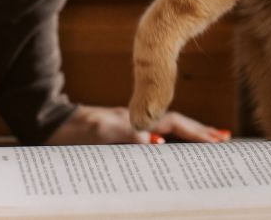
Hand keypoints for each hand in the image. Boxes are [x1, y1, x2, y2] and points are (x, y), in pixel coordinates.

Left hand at [46, 104, 230, 144]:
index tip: (219, 140)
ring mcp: (127, 128)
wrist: (48, 126)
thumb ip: (128, 136)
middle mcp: (135, 121)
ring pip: (163, 132)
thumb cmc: (70, 131)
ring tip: (206, 145)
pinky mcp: (118, 138)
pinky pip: (150, 140)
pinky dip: (166, 145)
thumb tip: (156, 143)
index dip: (196, 133)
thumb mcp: (99, 134)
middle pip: (174, 126)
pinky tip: (169, 152)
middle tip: (223, 141)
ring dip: (185, 139)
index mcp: (135, 119)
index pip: (173, 124)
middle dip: (199, 133)